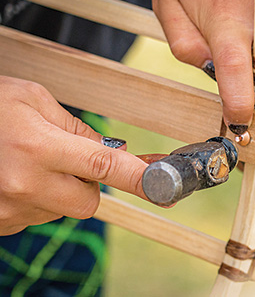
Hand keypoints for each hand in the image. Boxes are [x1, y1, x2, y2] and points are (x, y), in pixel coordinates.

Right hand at [0, 76, 147, 234]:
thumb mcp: (33, 99)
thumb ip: (77, 128)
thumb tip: (113, 152)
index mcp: (38, 148)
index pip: (105, 169)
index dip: (141, 179)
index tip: (168, 188)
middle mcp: (25, 185)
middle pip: (89, 202)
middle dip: (90, 183)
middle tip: (68, 158)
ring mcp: (10, 210)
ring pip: (64, 209)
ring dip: (61, 189)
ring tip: (30, 161)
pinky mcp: (1, 224)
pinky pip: (39, 215)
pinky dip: (40, 198)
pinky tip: (18, 176)